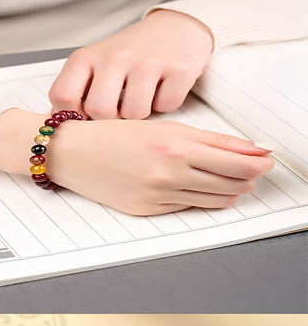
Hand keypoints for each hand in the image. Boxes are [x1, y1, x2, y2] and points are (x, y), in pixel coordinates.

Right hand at [0, 110, 273, 215]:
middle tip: (251, 168)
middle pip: (231, 182)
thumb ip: (206, 139)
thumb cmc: (111, 132)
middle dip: (248, 176)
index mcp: (172, 145)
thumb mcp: (160, 126)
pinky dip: (202, 197)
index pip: (235, 159)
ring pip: (214, 199)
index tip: (266, 158)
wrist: (71, 152)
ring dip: (230, 189)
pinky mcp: (147, 210)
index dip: (257, 161)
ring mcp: (157, 195)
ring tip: (231, 179)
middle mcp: (168, 173)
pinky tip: (199, 186)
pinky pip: (188, 207)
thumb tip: (246, 149)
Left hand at [49, 10, 212, 118]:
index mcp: (88, 57)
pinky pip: (166, 106)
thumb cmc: (131, 52)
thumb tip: (64, 124)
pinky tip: (162, 87)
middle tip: (119, 106)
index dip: (71, 116)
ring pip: (134, 113)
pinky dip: (165, 103)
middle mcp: (115, 57)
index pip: (62, 95)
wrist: (174, 27)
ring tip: (143, 94)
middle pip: (99, 110)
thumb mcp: (96, 64)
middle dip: (110, 118)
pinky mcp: (179, 68)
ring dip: (140, 112)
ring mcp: (148, 62)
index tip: (84, 117)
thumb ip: (78, 90)